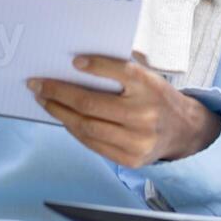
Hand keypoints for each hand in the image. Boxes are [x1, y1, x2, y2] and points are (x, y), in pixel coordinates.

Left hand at [27, 55, 220, 167]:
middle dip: (58, 93)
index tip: (74, 61)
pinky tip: (62, 117)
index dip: (96, 66)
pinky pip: (92, 143)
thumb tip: (79, 63)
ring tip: (44, 100)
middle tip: (37, 84)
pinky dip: (73, 129)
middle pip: (92, 103)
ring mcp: (137, 140)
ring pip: (86, 126)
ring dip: (59, 113)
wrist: (183, 130)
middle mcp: (145, 114)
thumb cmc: (157, 97)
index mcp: (151, 87)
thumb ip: (122, 69)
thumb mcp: (149, 77)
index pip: (122, 72)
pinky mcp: (130, 159)